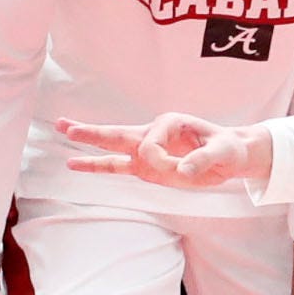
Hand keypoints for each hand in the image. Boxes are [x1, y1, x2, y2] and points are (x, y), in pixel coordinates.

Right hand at [57, 114, 266, 187]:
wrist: (231, 157)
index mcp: (171, 123)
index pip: (151, 145)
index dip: (162, 163)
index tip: (181, 171)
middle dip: (93, 132)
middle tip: (65, 125)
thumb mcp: (223, 152)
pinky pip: (118, 166)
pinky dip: (96, 166)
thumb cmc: (228, 149)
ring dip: (89, 142)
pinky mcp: (146, 167)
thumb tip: (181, 171)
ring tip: (62, 133)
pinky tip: (75, 165)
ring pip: (112, 147)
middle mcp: (154, 133)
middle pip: (118, 132)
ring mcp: (147, 151)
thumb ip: (203, 160)